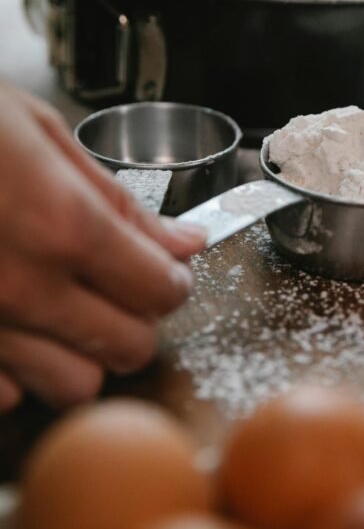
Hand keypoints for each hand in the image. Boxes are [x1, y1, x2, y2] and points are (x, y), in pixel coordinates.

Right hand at [0, 81, 205, 412]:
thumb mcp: (38, 132)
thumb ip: (118, 198)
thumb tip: (182, 241)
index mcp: (59, 223)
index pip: (159, 290)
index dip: (171, 281)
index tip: (164, 270)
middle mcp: (19, 286)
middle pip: (126, 349)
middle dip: (136, 318)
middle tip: (117, 285)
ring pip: (71, 386)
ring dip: (79, 350)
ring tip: (59, 303)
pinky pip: (1, 396)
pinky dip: (13, 370)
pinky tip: (6, 322)